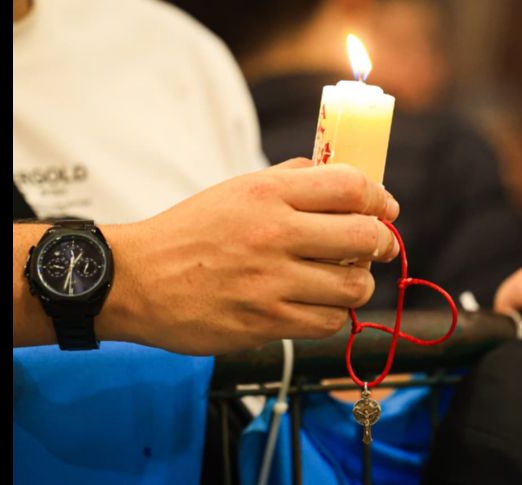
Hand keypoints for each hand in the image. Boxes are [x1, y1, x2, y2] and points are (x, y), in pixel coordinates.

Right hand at [98, 158, 400, 354]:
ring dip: (359, 282)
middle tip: (379, 246)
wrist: (136, 281)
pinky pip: (327, 322)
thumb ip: (290, 179)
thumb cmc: (190, 232)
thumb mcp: (235, 190)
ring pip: (353, 286)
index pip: (350, 185)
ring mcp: (270, 282)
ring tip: (347, 278)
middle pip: (363, 236)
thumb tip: (340, 174)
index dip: (379, 197)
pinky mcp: (265, 322)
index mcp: (267, 193)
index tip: (386, 209)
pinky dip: (333, 314)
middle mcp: (273, 234)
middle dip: (383, 242)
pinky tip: (321, 304)